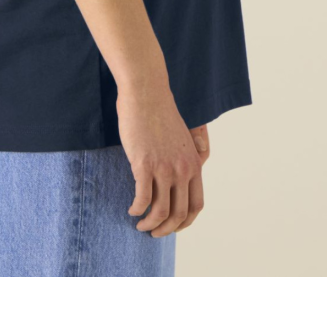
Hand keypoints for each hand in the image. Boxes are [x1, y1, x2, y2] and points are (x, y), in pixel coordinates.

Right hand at [117, 82, 205, 236]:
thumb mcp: (182, 139)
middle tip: (153, 232)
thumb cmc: (160, 114)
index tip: (172, 226)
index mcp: (194, 164)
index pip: (196, 205)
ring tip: (140, 224)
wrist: (147, 93)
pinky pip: (142, 198)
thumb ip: (184, 160)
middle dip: (166, 229)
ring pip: (160, 211)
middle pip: (179, 214)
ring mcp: (164, 168)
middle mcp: (182, 169)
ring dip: (150, 224)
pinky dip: (136, 209)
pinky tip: (131, 209)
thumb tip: (178, 181)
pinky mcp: (144, 164)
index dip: (184, 222)